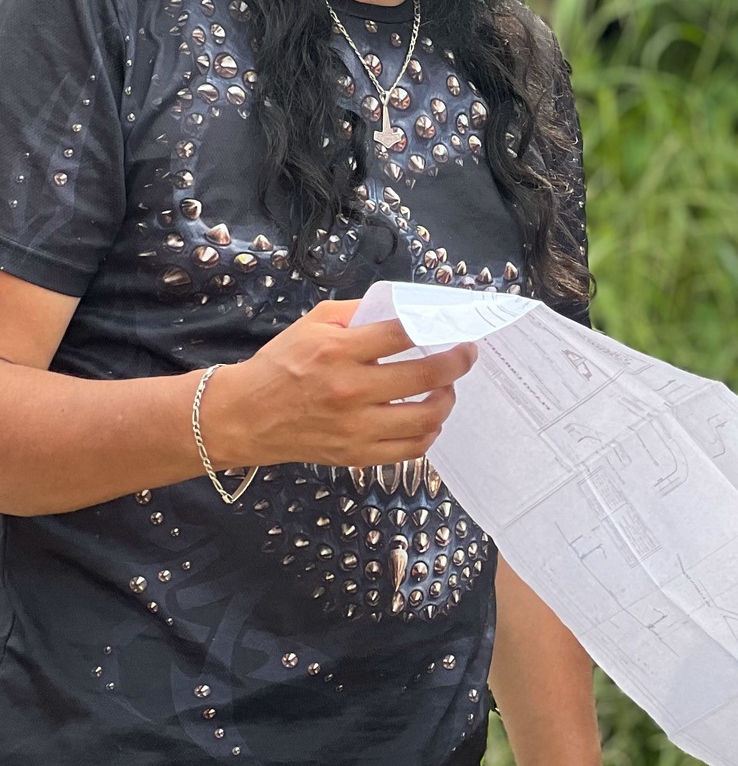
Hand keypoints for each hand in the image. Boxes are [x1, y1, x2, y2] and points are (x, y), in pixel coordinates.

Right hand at [200, 299, 475, 468]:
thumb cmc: (282, 364)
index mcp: (339, 351)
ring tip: (447, 388)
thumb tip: (408, 309)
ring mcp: (355, 427)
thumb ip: (360, 313)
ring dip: (447, 399)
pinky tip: (428, 419)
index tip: (457, 328)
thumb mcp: (314, 323)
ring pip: (426, 418)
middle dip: (458, 363)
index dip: (438, 328)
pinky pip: (410, 450)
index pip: (404, 334)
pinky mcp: (356, 455)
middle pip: (426, 376)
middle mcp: (350, 390)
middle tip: (466, 355)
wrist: (244, 416)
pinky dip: (429, 433)